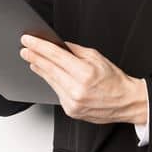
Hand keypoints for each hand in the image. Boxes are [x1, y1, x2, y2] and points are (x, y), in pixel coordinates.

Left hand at [19, 34, 148, 126]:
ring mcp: (72, 101)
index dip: (39, 47)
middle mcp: (77, 88)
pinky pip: (56, 92)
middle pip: (48, 69)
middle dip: (34, 57)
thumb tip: (60, 45)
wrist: (126, 102)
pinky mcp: (70, 110)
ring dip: (40, 69)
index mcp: (86, 73)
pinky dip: (52, 83)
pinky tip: (50, 76)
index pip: (56, 56)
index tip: (28, 41)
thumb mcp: (98, 58)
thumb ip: (77, 51)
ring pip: (50, 81)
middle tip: (25, 49)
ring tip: (33, 61)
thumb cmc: (115, 81)